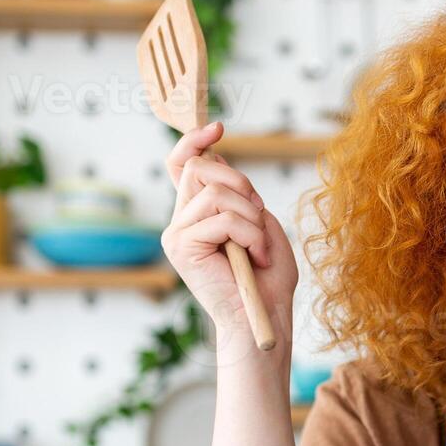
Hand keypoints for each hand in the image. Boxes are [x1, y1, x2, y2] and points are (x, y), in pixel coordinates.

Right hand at [162, 122, 298, 361]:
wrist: (263, 318)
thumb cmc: (268, 279)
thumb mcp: (263, 225)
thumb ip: (240, 196)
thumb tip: (217, 161)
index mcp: (198, 214)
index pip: (183, 165)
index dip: (195, 141)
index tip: (217, 127)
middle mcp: (180, 221)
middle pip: (201, 169)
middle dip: (241, 185)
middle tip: (260, 218)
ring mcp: (176, 233)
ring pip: (216, 194)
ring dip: (251, 218)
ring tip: (261, 248)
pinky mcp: (180, 246)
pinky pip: (223, 219)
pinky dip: (251, 235)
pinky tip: (257, 258)